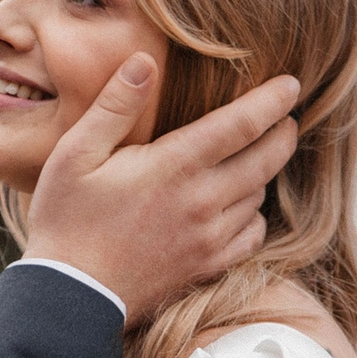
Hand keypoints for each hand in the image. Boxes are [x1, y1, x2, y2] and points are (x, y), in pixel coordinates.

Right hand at [20, 60, 301, 323]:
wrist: (70, 295)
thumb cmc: (66, 218)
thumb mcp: (76, 153)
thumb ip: (115, 105)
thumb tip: (144, 62)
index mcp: (174, 166)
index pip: (242, 124)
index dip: (272, 101)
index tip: (291, 84)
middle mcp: (203, 201)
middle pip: (266, 159)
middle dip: (283, 133)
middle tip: (286, 117)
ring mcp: (209, 237)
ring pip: (258, 195)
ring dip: (265, 171)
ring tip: (257, 155)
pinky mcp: (207, 265)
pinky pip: (251, 234)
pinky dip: (254, 214)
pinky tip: (240, 204)